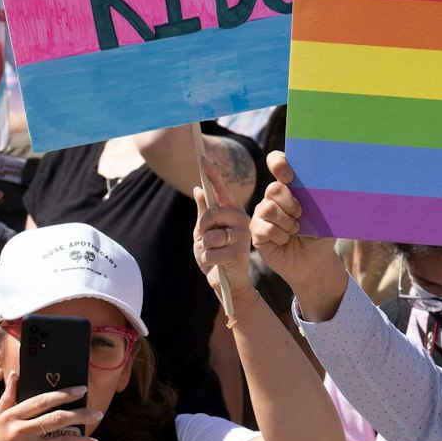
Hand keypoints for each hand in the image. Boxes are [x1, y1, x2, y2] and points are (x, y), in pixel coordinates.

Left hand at [193, 185, 258, 314]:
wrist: (226, 283)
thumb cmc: (216, 255)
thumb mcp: (204, 232)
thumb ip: (204, 212)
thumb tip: (199, 188)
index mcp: (232, 212)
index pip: (222, 190)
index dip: (213, 174)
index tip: (204, 157)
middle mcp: (241, 219)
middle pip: (213, 213)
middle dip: (203, 228)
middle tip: (205, 238)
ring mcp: (243, 236)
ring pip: (210, 236)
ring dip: (205, 248)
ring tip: (214, 254)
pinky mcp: (240, 253)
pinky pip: (211, 253)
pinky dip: (208, 260)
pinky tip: (217, 264)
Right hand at [251, 152, 347, 316]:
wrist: (313, 261)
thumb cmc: (320, 235)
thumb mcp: (327, 216)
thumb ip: (324, 199)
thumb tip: (332, 184)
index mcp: (290, 186)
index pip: (277, 162)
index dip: (279, 164)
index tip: (290, 177)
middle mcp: (273, 197)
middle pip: (273, 188)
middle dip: (290, 203)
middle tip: (300, 215)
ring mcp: (262, 213)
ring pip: (268, 208)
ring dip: (287, 223)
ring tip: (295, 231)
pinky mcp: (256, 231)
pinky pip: (265, 228)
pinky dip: (280, 236)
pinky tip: (284, 241)